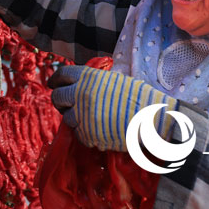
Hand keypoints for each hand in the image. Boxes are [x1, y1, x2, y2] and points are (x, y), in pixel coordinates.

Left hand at [49, 65, 180, 151]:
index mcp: (88, 77)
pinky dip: (85, 133)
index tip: (53, 84)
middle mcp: (81, 93)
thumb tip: (77, 83)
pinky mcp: (88, 134)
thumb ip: (94, 81)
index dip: (56, 80)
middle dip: (60, 101)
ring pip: (67, 118)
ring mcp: (83, 114)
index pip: (62, 75)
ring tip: (89, 118)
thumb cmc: (139, 97)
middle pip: (57, 97)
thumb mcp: (115, 80)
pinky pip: (79, 134)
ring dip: (75, 118)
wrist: (155, 118)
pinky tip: (98, 130)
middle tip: (65, 105)